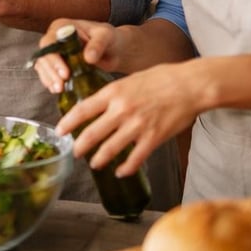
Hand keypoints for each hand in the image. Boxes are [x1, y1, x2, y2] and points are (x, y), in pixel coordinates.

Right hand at [32, 18, 122, 92]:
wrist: (113, 49)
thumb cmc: (108, 38)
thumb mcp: (106, 36)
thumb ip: (98, 44)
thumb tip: (88, 58)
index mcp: (62, 26)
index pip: (49, 42)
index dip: (53, 58)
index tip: (65, 73)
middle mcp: (54, 38)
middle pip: (44, 56)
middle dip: (51, 72)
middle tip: (61, 86)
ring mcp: (54, 51)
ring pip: (43, 66)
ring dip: (49, 79)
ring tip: (59, 90)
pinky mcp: (56, 64)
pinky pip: (47, 73)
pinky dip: (50, 82)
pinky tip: (57, 90)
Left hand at [57, 63, 198, 177]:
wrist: (190, 85)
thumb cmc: (161, 78)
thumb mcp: (129, 80)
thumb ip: (113, 94)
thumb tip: (97, 105)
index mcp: (113, 93)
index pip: (82, 110)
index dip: (68, 122)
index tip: (60, 130)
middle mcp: (121, 110)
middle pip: (92, 133)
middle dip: (80, 146)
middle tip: (74, 152)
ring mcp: (137, 126)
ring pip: (110, 148)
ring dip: (99, 159)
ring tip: (94, 163)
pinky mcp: (153, 138)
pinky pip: (135, 158)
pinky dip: (125, 168)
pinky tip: (120, 172)